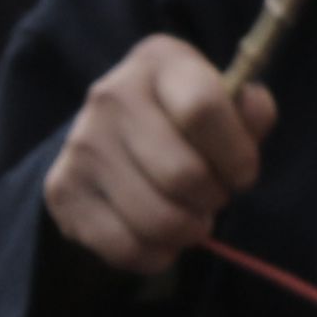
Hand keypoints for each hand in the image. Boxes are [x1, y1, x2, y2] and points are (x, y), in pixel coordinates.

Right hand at [42, 33, 271, 277]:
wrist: (113, 136)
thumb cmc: (183, 120)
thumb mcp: (223, 101)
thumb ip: (250, 110)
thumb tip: (254, 113)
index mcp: (157, 61)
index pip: (203, 109)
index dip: (237, 154)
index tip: (243, 172)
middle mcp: (110, 95)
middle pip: (183, 175)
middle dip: (213, 198)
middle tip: (213, 196)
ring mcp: (81, 144)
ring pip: (157, 219)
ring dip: (189, 230)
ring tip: (191, 217)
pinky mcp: (62, 191)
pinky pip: (125, 247)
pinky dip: (156, 255)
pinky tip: (162, 237)